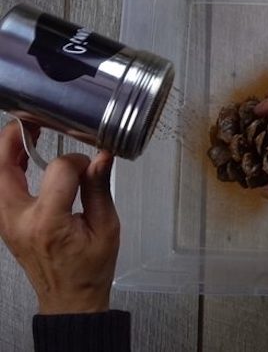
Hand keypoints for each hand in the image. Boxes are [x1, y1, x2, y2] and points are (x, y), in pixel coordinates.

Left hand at [0, 121, 118, 313]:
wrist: (69, 298)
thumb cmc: (89, 269)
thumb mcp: (106, 227)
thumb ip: (99, 188)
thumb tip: (102, 156)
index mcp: (48, 221)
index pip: (59, 170)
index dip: (78, 161)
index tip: (91, 166)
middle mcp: (19, 219)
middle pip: (3, 163)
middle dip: (16, 135)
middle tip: (36, 120)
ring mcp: (5, 221)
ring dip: (8, 149)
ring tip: (28, 134)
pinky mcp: (4, 221)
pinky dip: (8, 166)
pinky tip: (24, 157)